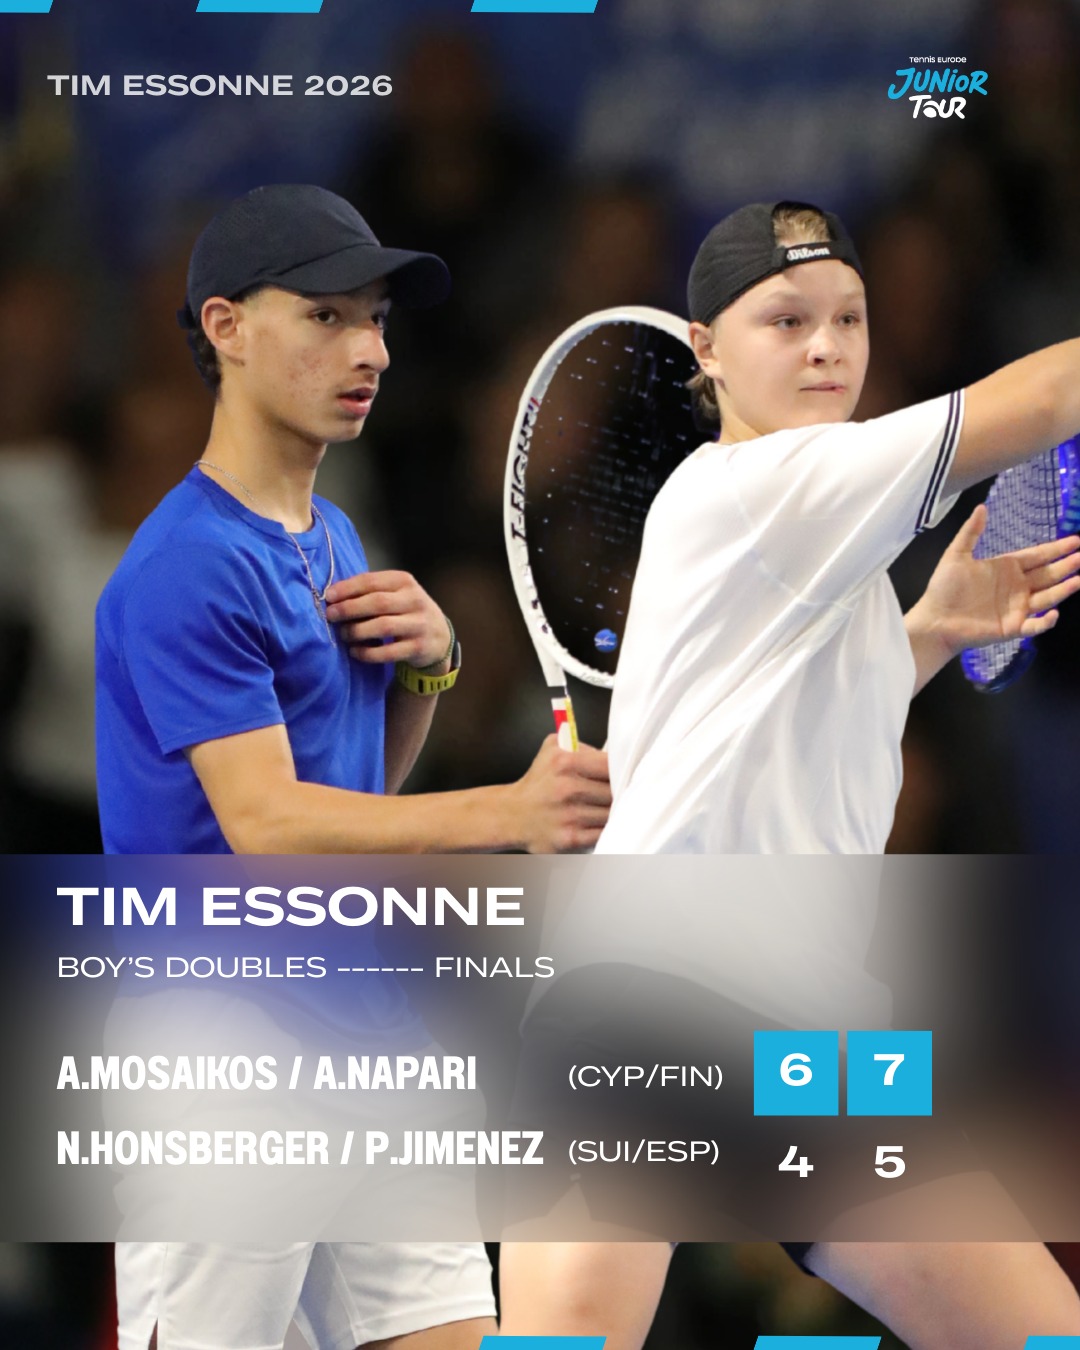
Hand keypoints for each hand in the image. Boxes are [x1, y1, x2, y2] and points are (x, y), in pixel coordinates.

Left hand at [325, 571, 451, 667]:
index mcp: (405, 582)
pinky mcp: (418, 648)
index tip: (328, 596)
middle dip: (349, 609)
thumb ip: (371, 591)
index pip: (372, 581)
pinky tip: (355, 652)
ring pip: (383, 626)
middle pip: (377, 602)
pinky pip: (388, 652)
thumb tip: (334, 596)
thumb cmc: (407, 611)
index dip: (348, 588)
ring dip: (357, 631)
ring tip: (343, 635)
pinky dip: (368, 653)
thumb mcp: (396, 593)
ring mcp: (419, 625)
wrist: (439, 637)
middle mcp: (415, 601)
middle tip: (331, 616)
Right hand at [511, 735, 611, 853]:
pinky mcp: (570, 838)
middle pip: (615, 791)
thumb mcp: (552, 748)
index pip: (610, 764)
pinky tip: (601, 823)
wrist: (512, 815)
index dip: (622, 769)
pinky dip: (606, 829)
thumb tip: (611, 750)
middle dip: (620, 791)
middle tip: (621, 791)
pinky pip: (603, 833)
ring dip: (615, 811)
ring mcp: (569, 816)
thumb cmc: (538, 781)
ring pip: (611, 813)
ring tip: (609, 807)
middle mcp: (566, 789)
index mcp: (564, 762)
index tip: (625, 772)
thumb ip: (580, 744)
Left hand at [914, 504, 1079, 658]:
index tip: (1076, 541)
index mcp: (1006, 568)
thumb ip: (970, 532)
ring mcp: (1017, 608)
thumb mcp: (956, 556)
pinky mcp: (1012, 627)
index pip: (1037, 556)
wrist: (934, 620)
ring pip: (1047, 596)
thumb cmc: (944, 588)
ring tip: (1079, 578)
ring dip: (1064, 589)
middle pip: (1047, 574)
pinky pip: (1034, 625)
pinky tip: (1054, 612)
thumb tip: (981, 507)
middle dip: (1067, 565)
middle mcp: (1017, 586)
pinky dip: (1045, 621)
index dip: (1056, 549)